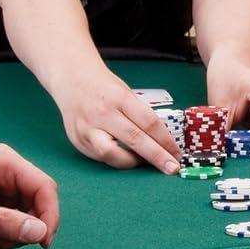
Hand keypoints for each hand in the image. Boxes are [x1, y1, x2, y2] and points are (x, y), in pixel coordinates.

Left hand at [0, 144, 59, 248]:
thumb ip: (2, 223)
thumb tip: (40, 232)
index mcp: (2, 162)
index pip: (44, 187)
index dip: (49, 216)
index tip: (43, 243)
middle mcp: (5, 169)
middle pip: (39, 200)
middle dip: (29, 227)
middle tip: (9, 246)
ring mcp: (0, 183)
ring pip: (27, 212)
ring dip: (16, 232)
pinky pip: (13, 217)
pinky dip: (5, 232)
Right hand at [53, 67, 180, 173]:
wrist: (72, 79)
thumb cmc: (105, 88)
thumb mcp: (126, 93)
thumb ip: (140, 116)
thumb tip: (163, 142)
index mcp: (119, 98)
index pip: (148, 122)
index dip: (166, 140)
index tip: (177, 153)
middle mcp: (102, 113)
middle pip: (135, 139)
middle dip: (157, 157)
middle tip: (172, 168)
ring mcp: (87, 128)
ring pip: (112, 154)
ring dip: (133, 162)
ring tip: (145, 163)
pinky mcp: (78, 140)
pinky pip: (101, 157)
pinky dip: (117, 160)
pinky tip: (126, 158)